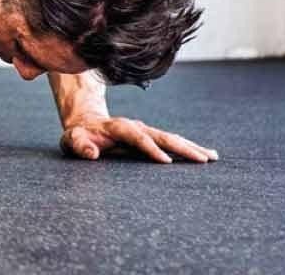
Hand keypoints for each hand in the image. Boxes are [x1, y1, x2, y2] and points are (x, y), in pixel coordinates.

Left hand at [60, 116, 218, 163]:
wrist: (86, 122)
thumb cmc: (79, 135)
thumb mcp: (72, 140)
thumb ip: (79, 145)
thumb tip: (91, 153)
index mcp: (118, 127)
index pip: (137, 137)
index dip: (151, 148)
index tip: (167, 162)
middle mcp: (136, 127)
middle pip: (162, 135)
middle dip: (182, 147)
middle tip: (202, 159)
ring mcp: (145, 130)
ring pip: (171, 137)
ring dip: (191, 146)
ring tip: (212, 157)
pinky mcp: (151, 137)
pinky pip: (172, 141)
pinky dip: (189, 147)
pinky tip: (206, 155)